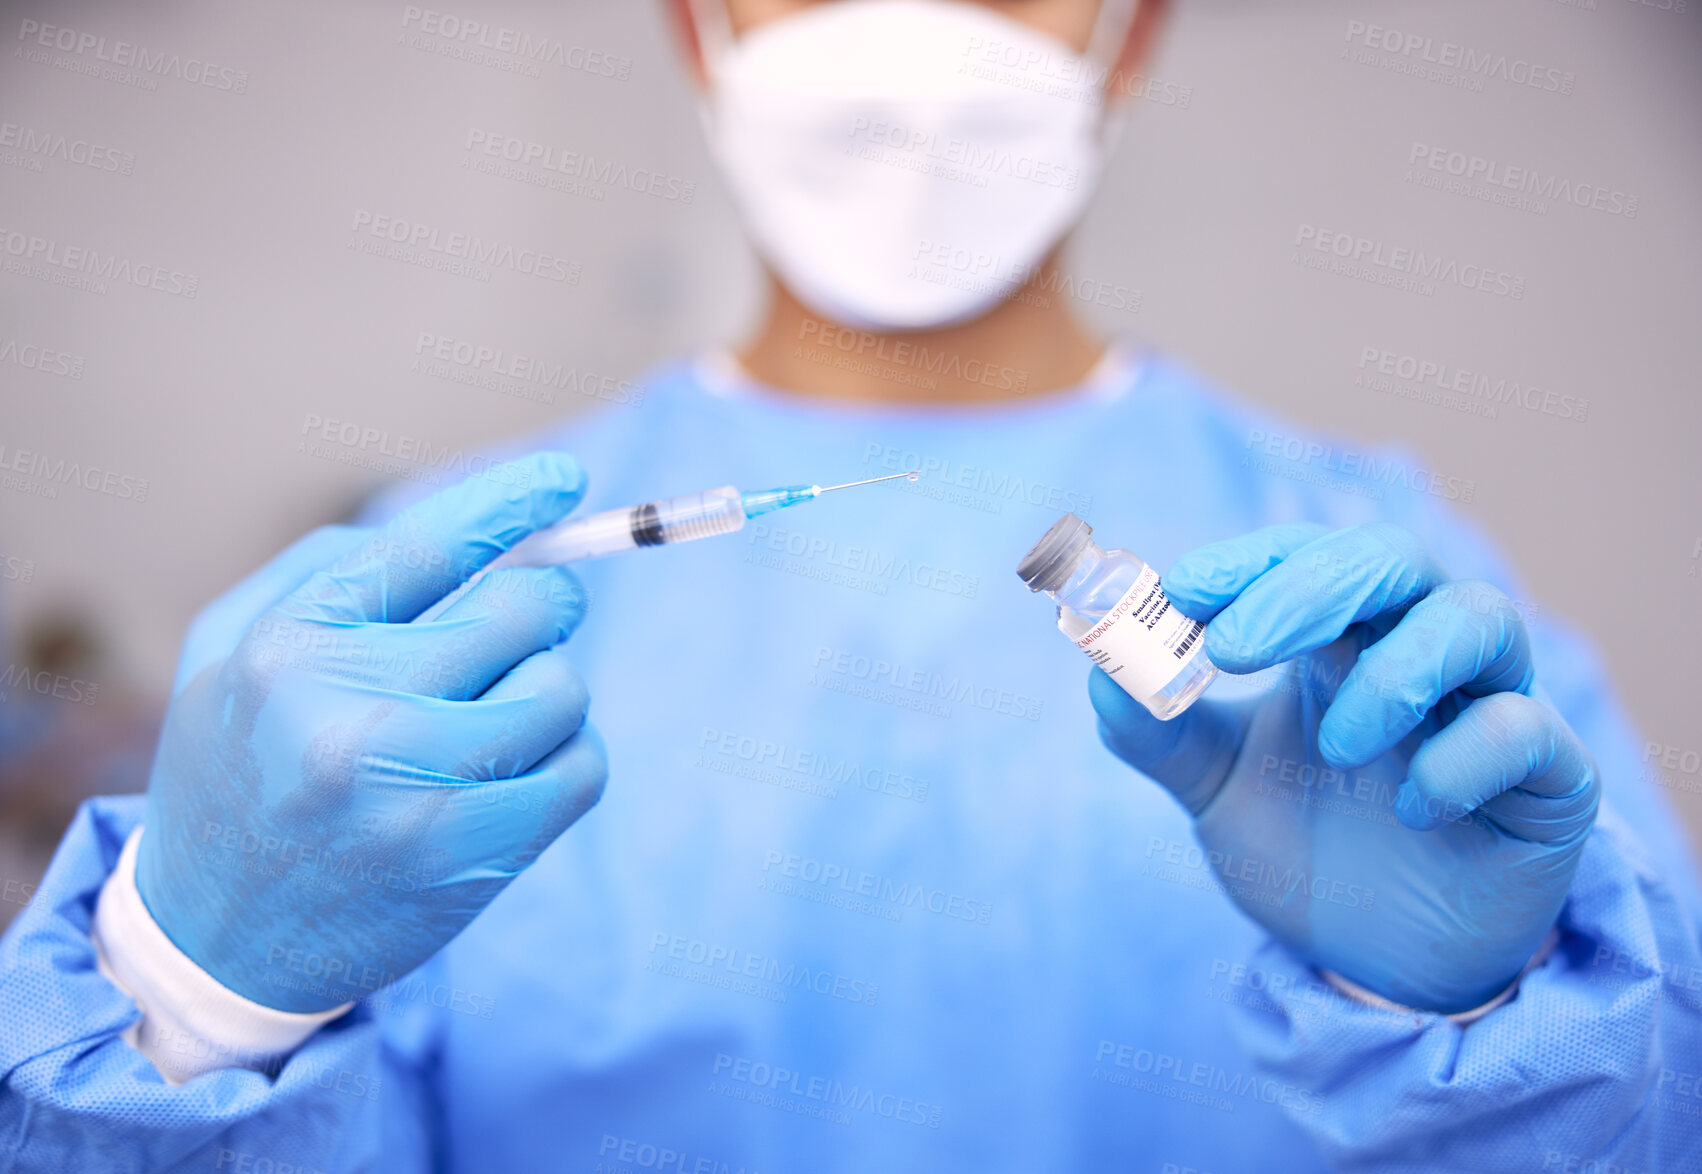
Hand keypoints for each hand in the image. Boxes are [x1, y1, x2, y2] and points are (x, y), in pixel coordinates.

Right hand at [135, 454, 606, 1011]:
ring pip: (564, 687)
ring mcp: (417, 789)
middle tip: (515, 632)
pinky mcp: (472, 854)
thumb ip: (327, 572)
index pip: (428, 546)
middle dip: (538, 608)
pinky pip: (584, 767)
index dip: (510, 503)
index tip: (565, 480)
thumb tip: (470, 529)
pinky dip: (568, 758)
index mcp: (289, 646)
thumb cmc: (237, 771)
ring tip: (491, 718)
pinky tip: (514, 772)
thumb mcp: (229, 652)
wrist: (214, 942)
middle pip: (523, 609)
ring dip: (546, 692)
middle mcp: (351, 711)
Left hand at [1091, 522, 1598, 1012]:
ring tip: (1335, 748)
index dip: (1248, 560)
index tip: (1180, 590)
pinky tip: (1414, 811)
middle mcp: (1419, 652)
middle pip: (1390, 559)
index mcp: (1338, 639)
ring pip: (1478, 618)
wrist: (1382, 968)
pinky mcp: (1549, 779)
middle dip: (1307, 589)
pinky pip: (1524, 729)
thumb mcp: (1216, 792)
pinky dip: (1461, 758)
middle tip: (1233, 650)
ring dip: (1393, 669)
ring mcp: (1490, 705)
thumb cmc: (1308, 853)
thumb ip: (1159, 733)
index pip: (1303, 556)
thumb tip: (1103, 673)